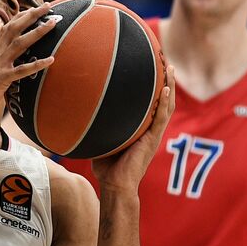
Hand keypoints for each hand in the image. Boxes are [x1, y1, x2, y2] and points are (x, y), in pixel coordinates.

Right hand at [0, 4, 55, 128]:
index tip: (34, 9)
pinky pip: (21, 70)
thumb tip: (11, 70)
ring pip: (19, 43)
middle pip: (13, 28)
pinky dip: (37, 64)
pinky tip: (51, 60)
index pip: (6, 29)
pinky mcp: (0, 81)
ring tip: (53, 23)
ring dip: (37, 31)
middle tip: (47, 6)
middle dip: (31, 15)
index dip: (20, 17)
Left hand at [92, 65, 174, 193]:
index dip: (154, 85)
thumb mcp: (102, 138)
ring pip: (167, 106)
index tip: (153, 66)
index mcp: (142, 128)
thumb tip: (76, 107)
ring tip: (170, 68)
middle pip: (163, 99)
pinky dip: (164, 104)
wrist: (116, 185)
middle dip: (166, 80)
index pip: (151, 102)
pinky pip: (160, 119)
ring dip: (170, 87)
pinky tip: (165, 89)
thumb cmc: (106, 166)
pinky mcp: (152, 140)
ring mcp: (153, 134)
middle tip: (165, 60)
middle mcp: (150, 129)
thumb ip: (96, 124)